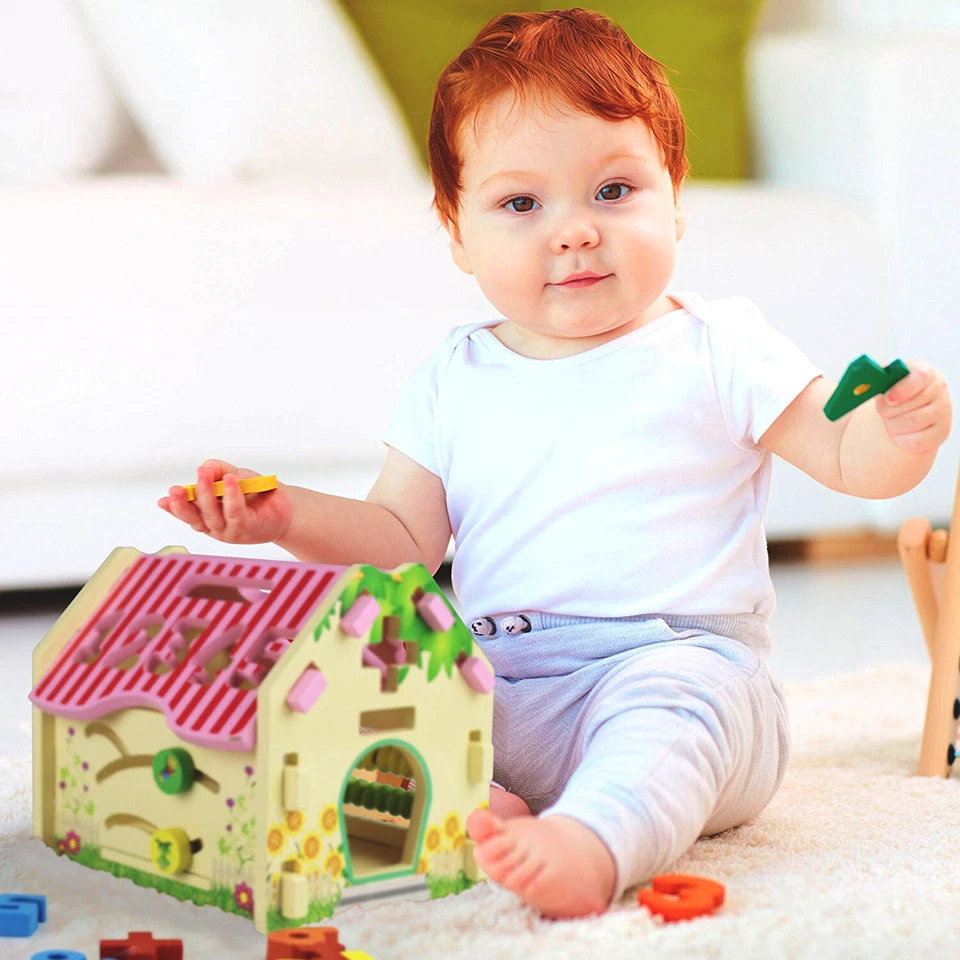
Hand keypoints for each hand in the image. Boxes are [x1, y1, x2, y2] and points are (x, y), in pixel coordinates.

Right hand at [157, 460, 294, 544]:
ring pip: (212, 514)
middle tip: (177, 488)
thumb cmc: (256, 493)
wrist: (285, 507)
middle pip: (196, 516)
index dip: (174, 508)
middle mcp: (216, 526)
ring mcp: (230, 530)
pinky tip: (229, 481)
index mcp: (207, 516)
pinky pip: (235, 511)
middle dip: (185, 502)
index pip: (187, 514)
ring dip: (206, 493)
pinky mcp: (247, 527)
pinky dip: (231, 495)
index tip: (163, 500)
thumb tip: (207, 466)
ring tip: (203, 474)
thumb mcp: (235, 476)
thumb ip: (219, 470)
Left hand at [875, 360, 951, 454]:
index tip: (888, 399)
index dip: (901, 388)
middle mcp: (938, 391)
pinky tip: (899, 431)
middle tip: (882, 412)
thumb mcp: (884, 383)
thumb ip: (876, 379)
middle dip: (889, 410)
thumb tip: (864, 382)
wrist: (902, 413)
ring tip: (890, 420)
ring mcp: (943, 413)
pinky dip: (900, 439)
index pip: (919, 376)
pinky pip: (915, 441)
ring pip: (912, 422)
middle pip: (911, 404)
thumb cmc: (891, 394)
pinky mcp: (940, 433)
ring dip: (892, 424)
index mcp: (924, 373)